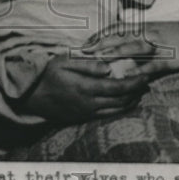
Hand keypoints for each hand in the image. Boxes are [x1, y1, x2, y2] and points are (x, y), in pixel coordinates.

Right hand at [23, 52, 148, 123]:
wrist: (32, 96)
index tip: (145, 76)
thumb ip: (87, 64)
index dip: (134, 83)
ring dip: (130, 102)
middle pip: (121, 100)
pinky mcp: (83, 118)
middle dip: (136, 92)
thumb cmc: (48, 74)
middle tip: (146, 82)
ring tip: (138, 92)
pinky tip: (124, 102)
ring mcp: (86, 112)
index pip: (118, 87)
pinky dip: (120, 109)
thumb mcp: (64, 61)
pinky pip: (107, 115)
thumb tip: (109, 67)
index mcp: (85, 87)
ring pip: (116, 110)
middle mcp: (89, 103)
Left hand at [83, 20, 178, 78]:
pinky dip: (139, 70)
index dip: (99, 36)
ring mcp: (158, 46)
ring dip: (115, 54)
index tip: (85, 43)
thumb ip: (141, 36)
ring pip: (133, 48)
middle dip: (100, 44)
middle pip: (120, 37)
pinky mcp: (169, 58)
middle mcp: (148, 34)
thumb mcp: (158, 31)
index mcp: (144, 27)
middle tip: (83, 53)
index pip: (116, 29)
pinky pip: (152, 65)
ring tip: (99, 61)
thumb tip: (123, 42)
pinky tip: (128, 76)